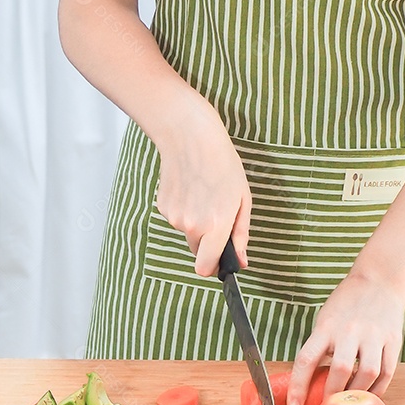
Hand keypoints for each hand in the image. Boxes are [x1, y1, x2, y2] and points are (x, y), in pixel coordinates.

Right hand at [153, 98, 250, 275]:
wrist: (189, 137)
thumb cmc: (221, 164)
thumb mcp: (242, 199)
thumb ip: (240, 234)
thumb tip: (240, 261)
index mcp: (215, 225)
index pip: (205, 268)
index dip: (213, 267)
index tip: (218, 260)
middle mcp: (191, 226)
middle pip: (197, 250)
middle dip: (207, 239)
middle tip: (216, 210)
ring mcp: (174, 217)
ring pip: (187, 232)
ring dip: (195, 220)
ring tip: (203, 193)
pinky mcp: (162, 207)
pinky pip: (176, 218)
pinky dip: (184, 209)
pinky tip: (190, 188)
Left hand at [286, 273, 404, 404]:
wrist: (380, 281)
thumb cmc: (346, 304)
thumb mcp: (325, 320)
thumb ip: (320, 347)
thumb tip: (312, 380)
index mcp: (326, 327)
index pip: (306, 359)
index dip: (298, 385)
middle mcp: (350, 331)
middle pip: (340, 368)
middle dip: (332, 394)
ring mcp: (374, 336)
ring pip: (367, 373)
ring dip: (357, 393)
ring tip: (349, 402)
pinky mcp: (393, 341)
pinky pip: (387, 371)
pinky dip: (378, 388)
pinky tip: (369, 394)